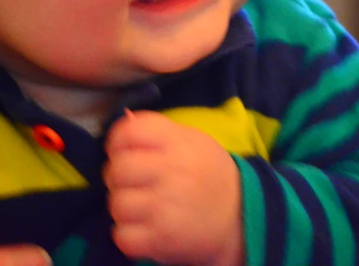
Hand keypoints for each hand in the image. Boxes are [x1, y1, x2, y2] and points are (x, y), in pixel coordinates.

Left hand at [104, 111, 242, 265]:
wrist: (241, 215)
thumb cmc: (208, 172)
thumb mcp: (191, 139)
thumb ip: (157, 130)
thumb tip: (124, 119)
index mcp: (177, 142)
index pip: (129, 132)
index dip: (117, 141)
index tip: (123, 151)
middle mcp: (171, 172)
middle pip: (117, 170)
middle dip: (117, 176)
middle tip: (132, 182)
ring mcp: (166, 208)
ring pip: (117, 204)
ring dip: (123, 207)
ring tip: (140, 206)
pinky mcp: (163, 240)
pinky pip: (123, 236)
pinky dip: (128, 234)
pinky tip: (142, 227)